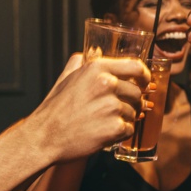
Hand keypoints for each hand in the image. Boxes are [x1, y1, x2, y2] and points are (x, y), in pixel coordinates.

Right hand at [32, 56, 148, 160]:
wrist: (44, 137)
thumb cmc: (54, 109)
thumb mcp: (66, 78)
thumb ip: (81, 63)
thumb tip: (91, 53)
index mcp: (97, 68)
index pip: (136, 67)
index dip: (144, 76)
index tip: (145, 83)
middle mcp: (106, 84)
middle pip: (137, 92)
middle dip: (133, 103)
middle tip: (119, 111)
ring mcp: (111, 106)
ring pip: (133, 112)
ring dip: (123, 119)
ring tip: (103, 123)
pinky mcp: (114, 128)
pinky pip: (129, 129)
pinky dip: (120, 134)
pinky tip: (104, 133)